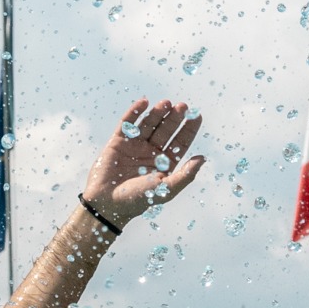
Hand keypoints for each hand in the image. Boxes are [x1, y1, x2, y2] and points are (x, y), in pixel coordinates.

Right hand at [82, 98, 205, 227]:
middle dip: (174, 118)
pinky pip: (127, 124)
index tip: (197, 115)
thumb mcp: (165, 190)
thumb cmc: (136, 201)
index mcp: (163, 164)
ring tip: (166, 103)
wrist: (106, 205)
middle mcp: (150, 153)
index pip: (179, 142)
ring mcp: (133, 146)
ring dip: (157, 113)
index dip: (188, 128)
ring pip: (148, 124)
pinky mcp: (117, 143)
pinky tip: (144, 103)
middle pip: (165, 130)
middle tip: (182, 106)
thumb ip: (185, 176)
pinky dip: (134, 112)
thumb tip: (202, 159)